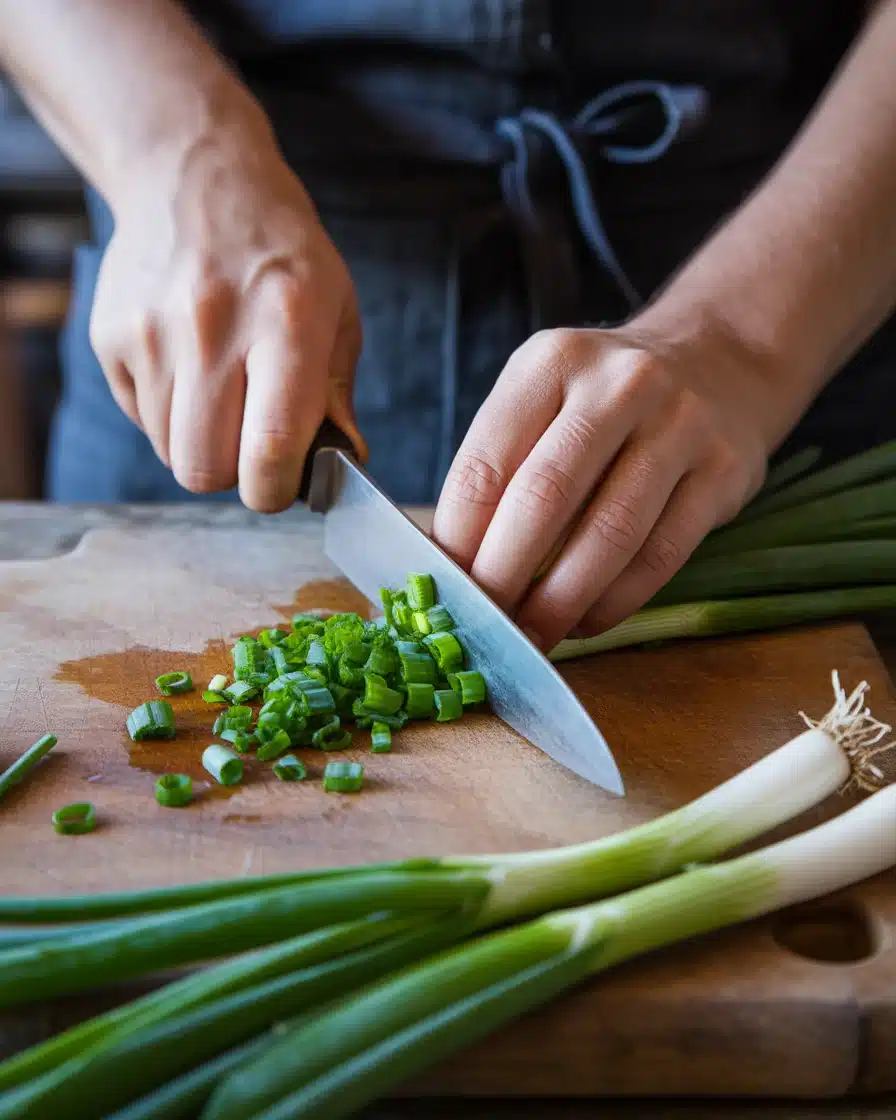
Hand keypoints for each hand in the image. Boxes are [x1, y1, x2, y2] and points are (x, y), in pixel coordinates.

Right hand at [89, 111, 363, 511]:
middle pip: (204, 467)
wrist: (197, 178)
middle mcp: (212, 327)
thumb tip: (342, 463)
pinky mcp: (111, 336)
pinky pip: (141, 419)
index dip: (275, 488)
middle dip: (233, 474)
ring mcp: (153, 331)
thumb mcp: (337, 310)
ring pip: (169, 451)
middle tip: (252, 444)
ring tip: (223, 393)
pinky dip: (169, 414)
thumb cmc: (282, 253)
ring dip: (201, 443)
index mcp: (286, 323)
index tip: (283, 483)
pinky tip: (190, 369)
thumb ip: (337, 394)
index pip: (271, 448)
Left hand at [432, 319, 780, 650]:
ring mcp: (680, 424)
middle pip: (544, 498)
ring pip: (610, 534)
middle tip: (485, 627)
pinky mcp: (724, 471)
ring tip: (533, 636)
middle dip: (504, 577)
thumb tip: (454, 565)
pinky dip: (615, 601)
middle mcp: (619, 385)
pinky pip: (661, 554)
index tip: (446, 590)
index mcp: (551, 363)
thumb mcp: (543, 397)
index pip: (485, 465)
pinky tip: (586, 621)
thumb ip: (500, 466)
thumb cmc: (604, 401)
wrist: (720, 361)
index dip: (458, 541)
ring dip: (561, 601)